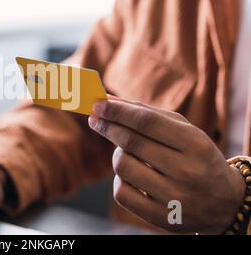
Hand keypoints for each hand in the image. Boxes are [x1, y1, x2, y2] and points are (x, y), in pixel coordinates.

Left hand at [88, 97, 244, 233]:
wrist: (224, 203)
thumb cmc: (196, 157)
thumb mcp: (184, 131)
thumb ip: (147, 114)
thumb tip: (109, 102)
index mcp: (195, 145)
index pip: (147, 122)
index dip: (118, 112)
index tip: (98, 104)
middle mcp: (187, 172)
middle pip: (132, 142)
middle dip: (108, 126)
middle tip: (95, 119)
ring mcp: (174, 198)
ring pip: (123, 166)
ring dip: (117, 154)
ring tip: (127, 153)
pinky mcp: (160, 218)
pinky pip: (121, 193)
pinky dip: (120, 179)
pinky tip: (131, 176)